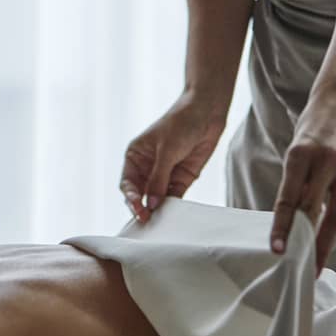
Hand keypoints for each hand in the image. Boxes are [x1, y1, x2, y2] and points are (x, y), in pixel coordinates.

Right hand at [120, 92, 226, 222]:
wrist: (207, 112)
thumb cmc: (181, 123)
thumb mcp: (167, 150)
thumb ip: (159, 179)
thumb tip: (152, 204)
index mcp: (135, 157)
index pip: (128, 183)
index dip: (131, 198)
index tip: (139, 209)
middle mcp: (147, 168)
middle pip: (140, 194)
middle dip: (142, 207)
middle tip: (147, 220)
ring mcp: (164, 174)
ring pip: (156, 199)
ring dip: (157, 210)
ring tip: (160, 222)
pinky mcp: (181, 179)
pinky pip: (174, 198)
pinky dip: (173, 207)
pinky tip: (174, 215)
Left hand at [270, 93, 335, 276]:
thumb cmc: (314, 128)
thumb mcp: (297, 149)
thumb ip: (298, 182)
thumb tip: (294, 221)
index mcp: (301, 154)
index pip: (289, 199)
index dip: (282, 227)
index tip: (278, 250)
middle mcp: (328, 160)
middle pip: (316, 211)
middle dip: (309, 242)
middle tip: (302, 267)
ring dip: (328, 238)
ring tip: (318, 259)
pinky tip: (334, 230)